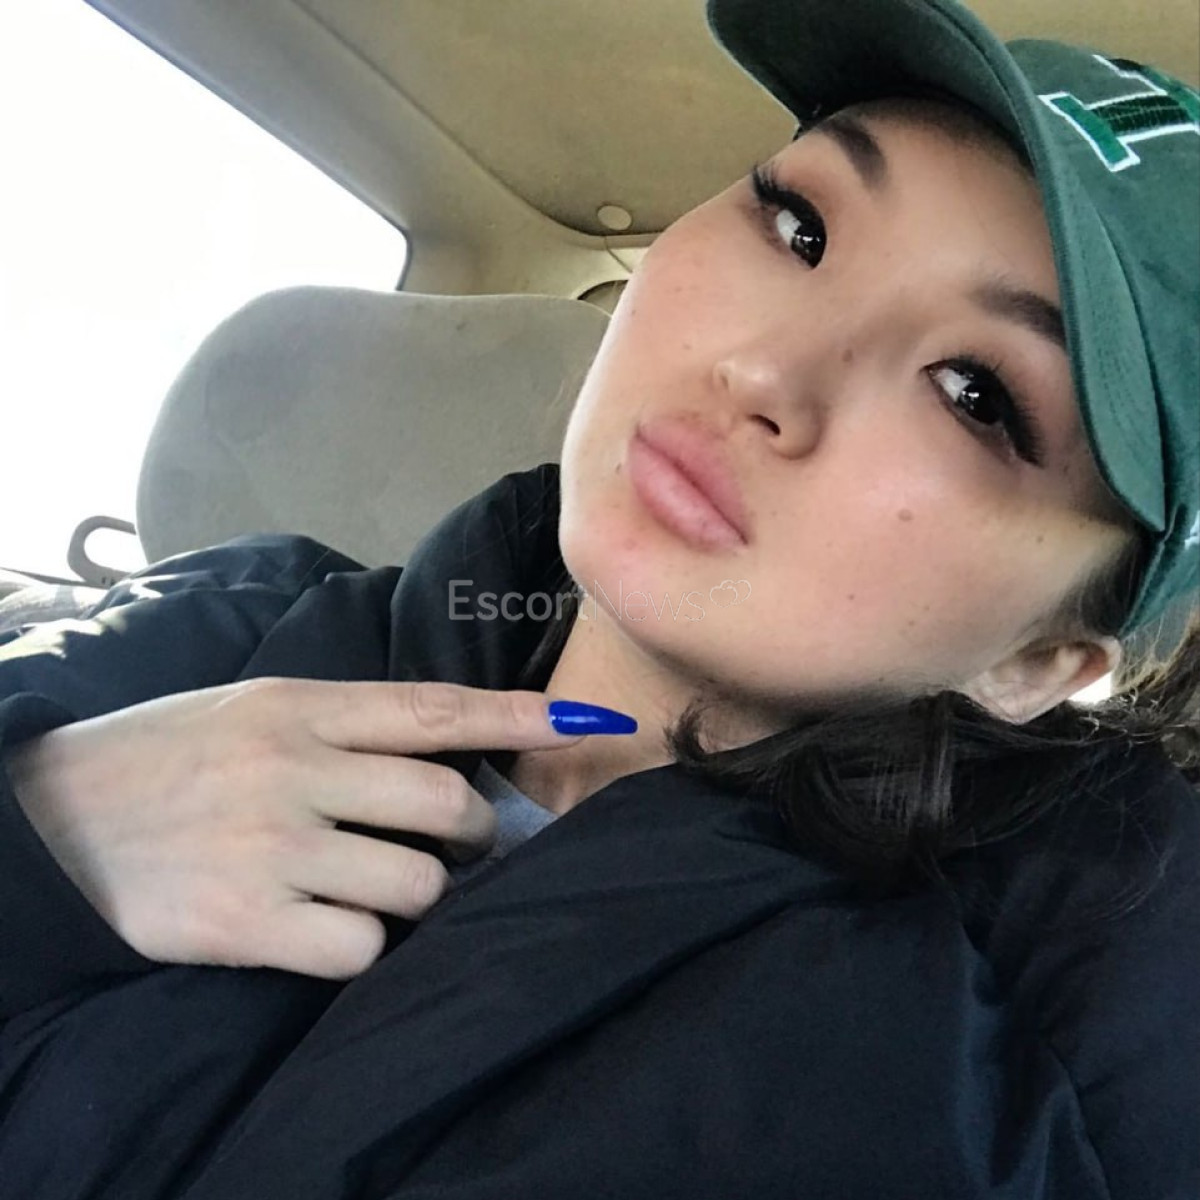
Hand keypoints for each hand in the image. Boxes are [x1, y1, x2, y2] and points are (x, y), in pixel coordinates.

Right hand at [4, 679, 584, 979]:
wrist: (53, 819)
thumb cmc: (168, 757)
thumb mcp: (254, 710)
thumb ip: (346, 726)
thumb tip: (446, 747)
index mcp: (302, 709)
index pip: (435, 709)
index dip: (521, 715)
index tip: (591, 720)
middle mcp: (295, 771)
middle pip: (445, 805)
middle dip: (471, 834)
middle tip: (454, 845)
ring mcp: (272, 848)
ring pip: (414, 885)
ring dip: (417, 896)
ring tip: (373, 890)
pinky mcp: (243, 922)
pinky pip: (358, 948)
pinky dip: (361, 948)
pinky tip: (324, 932)